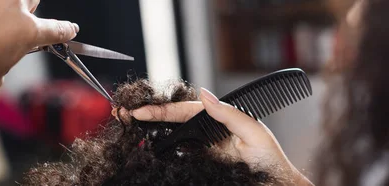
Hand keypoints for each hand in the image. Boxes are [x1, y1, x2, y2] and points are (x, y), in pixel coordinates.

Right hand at [131, 88, 310, 184]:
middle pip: (172, 120)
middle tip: (125, 114)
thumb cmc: (270, 160)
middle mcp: (206, 131)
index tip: (141, 111)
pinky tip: (146, 147)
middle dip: (149, 116)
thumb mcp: (253, 133)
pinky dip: (160, 150)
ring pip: (171, 136)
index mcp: (218, 118)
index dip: (161, 110)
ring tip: (129, 126)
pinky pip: (176, 156)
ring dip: (150, 131)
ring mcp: (201, 148)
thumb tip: (204, 94)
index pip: (183, 111)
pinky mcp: (198, 163)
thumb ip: (229, 114)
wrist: (274, 185)